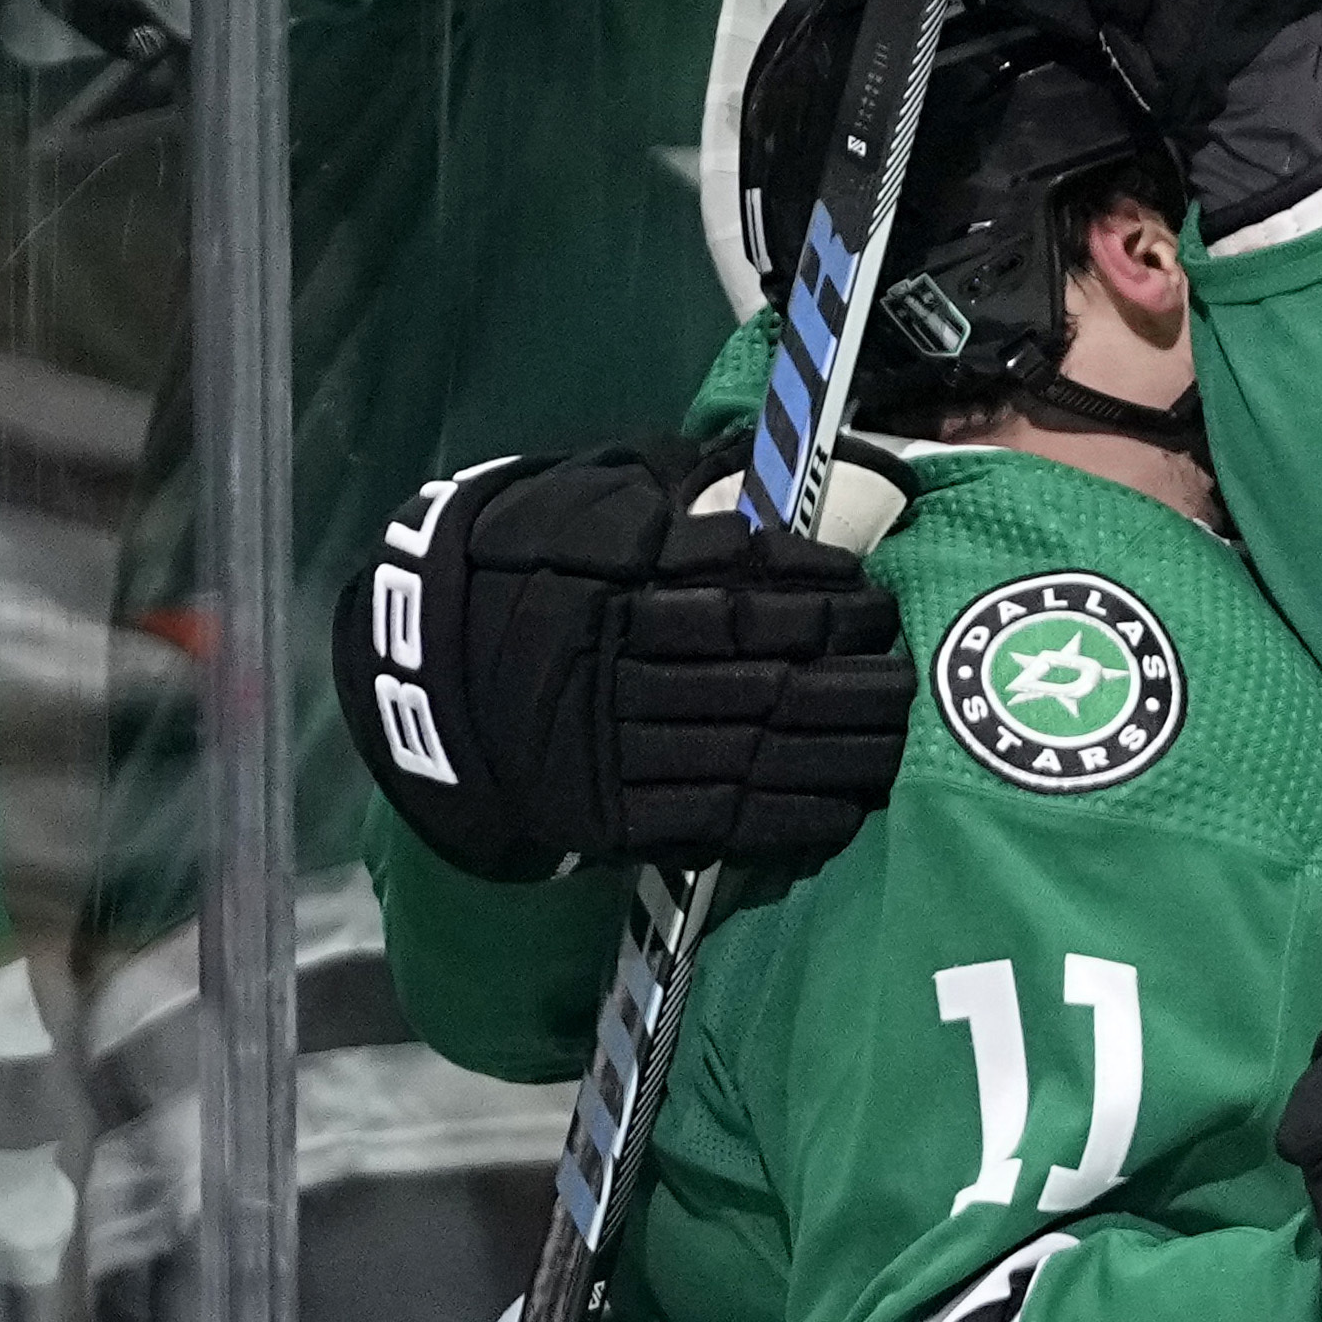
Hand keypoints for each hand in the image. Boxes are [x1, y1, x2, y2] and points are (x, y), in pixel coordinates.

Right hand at [329, 445, 917, 882]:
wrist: (417, 671)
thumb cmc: (513, 570)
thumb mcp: (572, 510)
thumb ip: (665, 511)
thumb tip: (761, 501)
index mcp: (611, 597)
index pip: (741, 602)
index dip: (819, 604)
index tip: (873, 599)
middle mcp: (614, 678)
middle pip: (758, 682)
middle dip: (846, 681)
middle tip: (904, 672)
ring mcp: (611, 753)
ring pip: (748, 753)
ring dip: (836, 750)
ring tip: (896, 735)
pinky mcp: (610, 815)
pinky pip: (716, 820)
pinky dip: (790, 817)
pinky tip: (847, 804)